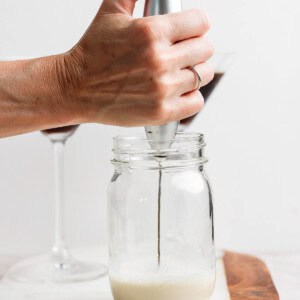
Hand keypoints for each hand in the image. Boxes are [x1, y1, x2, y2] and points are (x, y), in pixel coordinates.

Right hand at [60, 0, 213, 125]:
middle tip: (181, 53)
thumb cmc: (93, 54)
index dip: (196, 25)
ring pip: (203, 76)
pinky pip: (196, 102)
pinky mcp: (161, 112)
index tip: (189, 32)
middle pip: (205, 50)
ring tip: (177, 73)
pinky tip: (178, 92)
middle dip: (195, 49)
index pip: (200, 22)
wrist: (77, 89)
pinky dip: (191, 97)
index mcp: (150, 32)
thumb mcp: (111, 11)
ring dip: (194, 73)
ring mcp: (161, 89)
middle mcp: (159, 61)